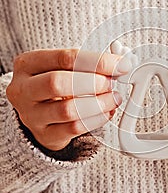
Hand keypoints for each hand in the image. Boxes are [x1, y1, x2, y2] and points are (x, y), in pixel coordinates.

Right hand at [6, 48, 130, 150]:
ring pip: (67, 109)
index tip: (120, 64)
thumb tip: (119, 63)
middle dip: (92, 82)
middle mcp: (23, 89)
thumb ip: (88, 63)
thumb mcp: (61, 67)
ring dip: (98, 103)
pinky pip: (74, 128)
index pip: (64, 58)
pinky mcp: (44, 135)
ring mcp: (31, 115)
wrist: (37, 110)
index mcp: (27, 64)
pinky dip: (96, 119)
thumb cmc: (53, 83)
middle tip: (112, 83)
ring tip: (113, 98)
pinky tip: (107, 112)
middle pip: (58, 83)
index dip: (97, 61)